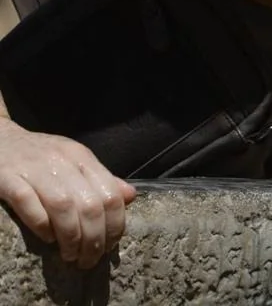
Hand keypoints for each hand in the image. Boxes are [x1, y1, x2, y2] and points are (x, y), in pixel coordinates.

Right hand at [0, 118, 135, 267]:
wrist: (0, 140)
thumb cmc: (40, 155)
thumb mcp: (74, 160)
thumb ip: (101, 179)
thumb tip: (130, 197)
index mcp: (82, 157)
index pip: (110, 194)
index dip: (114, 225)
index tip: (110, 246)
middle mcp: (62, 161)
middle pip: (89, 205)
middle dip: (94, 239)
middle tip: (89, 259)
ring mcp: (34, 170)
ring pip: (63, 206)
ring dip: (71, 237)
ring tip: (71, 256)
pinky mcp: (8, 179)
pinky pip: (28, 203)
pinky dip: (41, 225)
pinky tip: (48, 239)